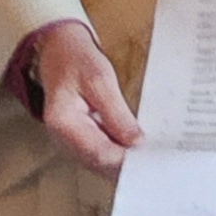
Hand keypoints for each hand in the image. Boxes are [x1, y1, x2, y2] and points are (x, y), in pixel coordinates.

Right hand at [28, 19, 142, 177]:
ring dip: (124, 160)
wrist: (59, 52)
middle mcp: (61, 138)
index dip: (126, 159)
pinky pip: (100, 154)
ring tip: (150, 156)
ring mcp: (68, 141)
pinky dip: (118, 152)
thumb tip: (136, 142)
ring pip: (101, 163)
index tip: (151, 157)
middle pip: (99, 163)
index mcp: (63, 122)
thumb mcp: (101, 79)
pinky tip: (135, 149)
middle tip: (156, 160)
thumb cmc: (76, 60)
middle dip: (127, 163)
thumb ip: (117, 114)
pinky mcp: (78, 140)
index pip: (99, 153)